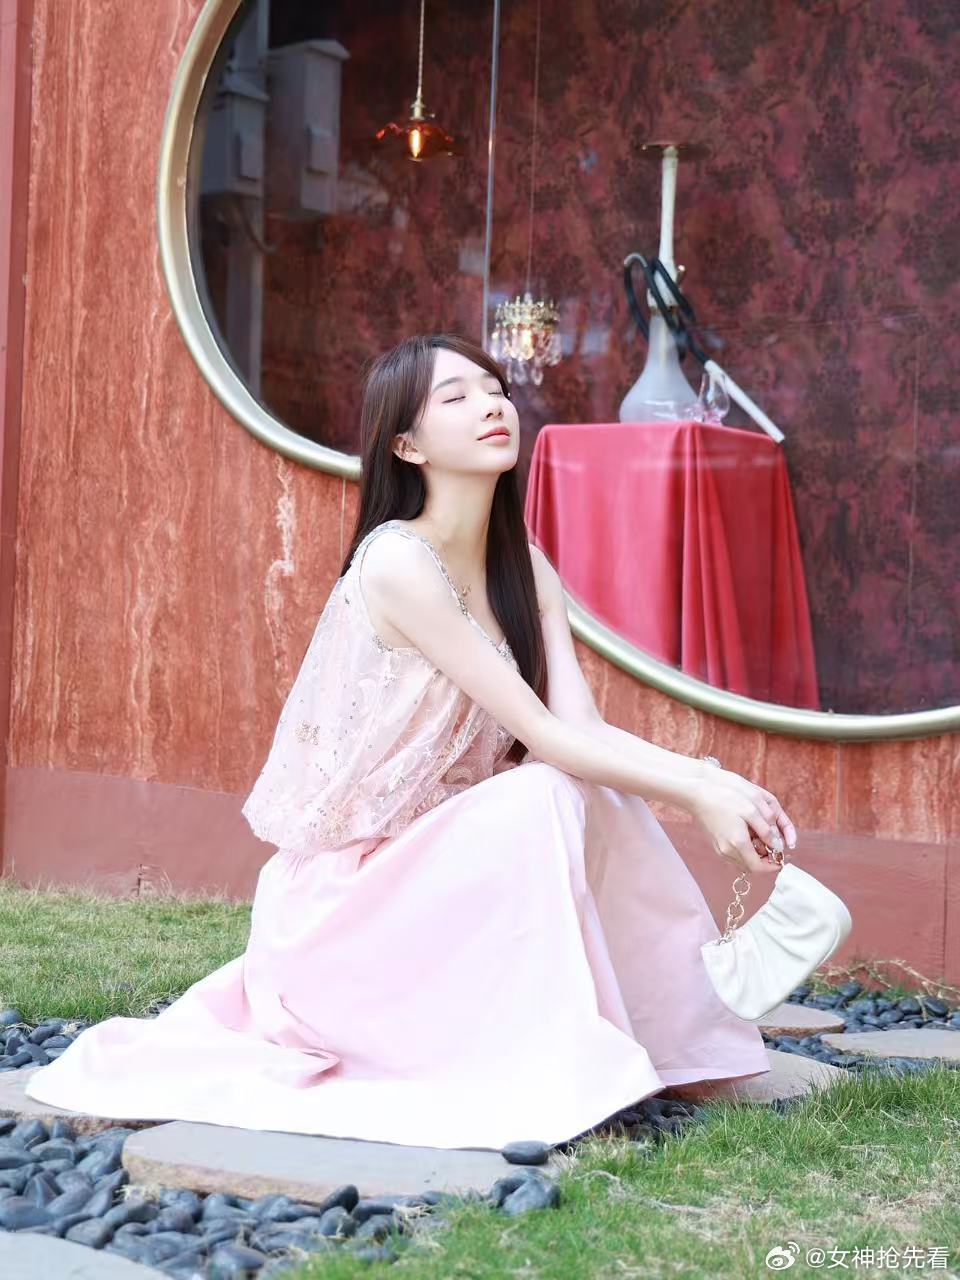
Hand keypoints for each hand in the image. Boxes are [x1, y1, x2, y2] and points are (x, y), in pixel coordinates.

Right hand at [689, 760, 796, 876]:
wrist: (697, 791)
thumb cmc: (725, 795)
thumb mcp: (753, 807)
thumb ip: (767, 830)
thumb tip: (777, 846)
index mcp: (738, 843)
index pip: (759, 869)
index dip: (774, 865)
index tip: (782, 856)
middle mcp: (727, 851)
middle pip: (751, 867)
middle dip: (765, 858)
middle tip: (771, 841)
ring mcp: (719, 848)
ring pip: (743, 861)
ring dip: (755, 854)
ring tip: (758, 835)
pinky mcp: (715, 843)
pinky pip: (735, 854)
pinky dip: (745, 849)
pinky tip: (746, 833)